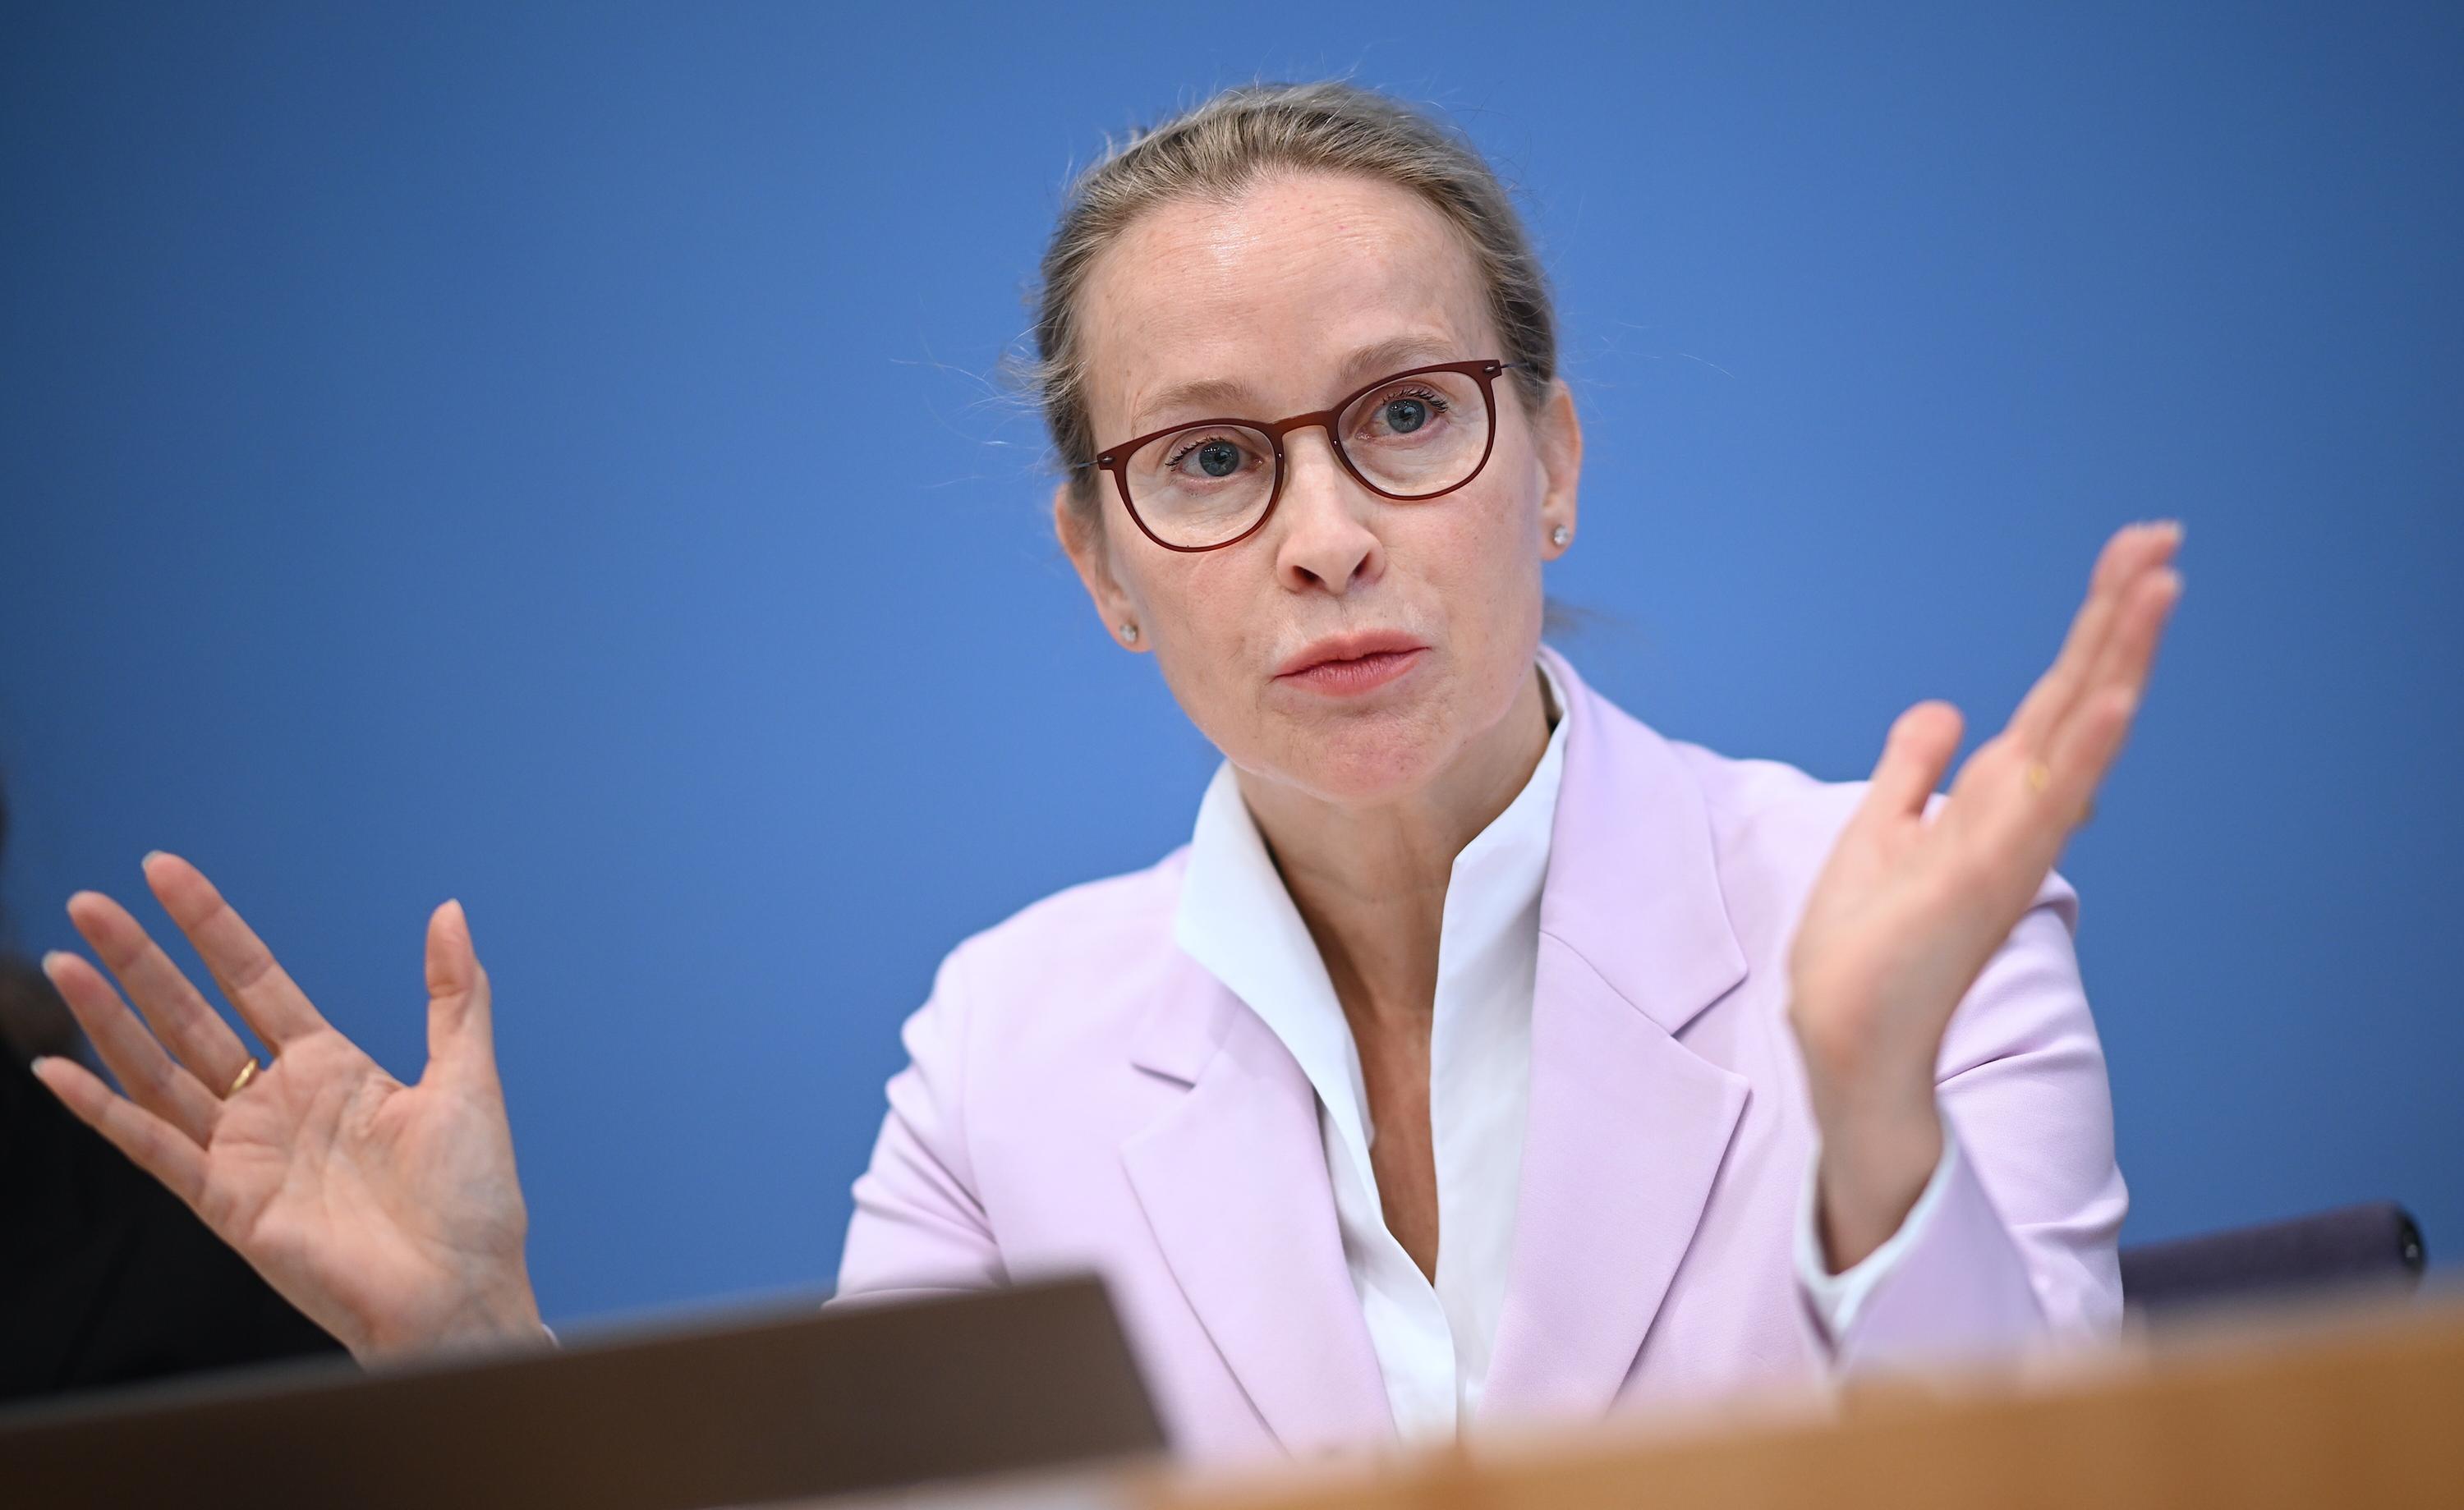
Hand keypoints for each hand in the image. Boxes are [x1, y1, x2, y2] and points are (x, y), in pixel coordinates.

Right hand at [30, 852, 543, 1360]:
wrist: (462, 1291)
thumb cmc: (473, 1201)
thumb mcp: (468, 1079)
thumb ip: (454, 995)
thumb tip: (449, 912)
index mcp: (332, 1068)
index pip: (253, 978)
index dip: (209, 926)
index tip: (161, 871)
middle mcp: (277, 1103)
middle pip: (191, 1015)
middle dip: (140, 960)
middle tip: (88, 904)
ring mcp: (245, 1152)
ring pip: (159, 1070)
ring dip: (108, 1019)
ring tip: (65, 962)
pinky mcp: (226, 1203)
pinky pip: (152, 1148)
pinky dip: (103, 1110)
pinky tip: (58, 1068)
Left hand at [1788, 521, 2183, 1270]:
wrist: (1845, 1036)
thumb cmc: (1867, 948)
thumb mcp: (1879, 830)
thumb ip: (1913, 770)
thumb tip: (1944, 708)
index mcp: (1994, 800)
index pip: (2055, 695)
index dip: (2092, 627)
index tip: (2131, 555)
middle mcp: (2019, 817)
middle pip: (2079, 698)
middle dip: (2118, 619)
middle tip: (2163, 537)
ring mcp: (2011, 847)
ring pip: (2078, 739)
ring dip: (2119, 663)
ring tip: (2160, 587)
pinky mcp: (1986, 882)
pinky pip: (2042, 808)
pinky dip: (2081, 755)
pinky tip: (2112, 703)